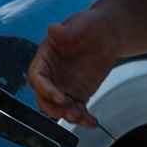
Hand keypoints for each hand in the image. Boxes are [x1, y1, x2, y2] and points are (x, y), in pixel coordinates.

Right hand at [28, 11, 122, 128]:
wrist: (109, 34)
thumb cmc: (91, 25)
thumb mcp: (82, 24)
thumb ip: (67, 31)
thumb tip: (52, 28)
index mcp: (46, 57)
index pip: (38, 76)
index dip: (45, 89)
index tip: (60, 97)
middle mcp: (51, 74)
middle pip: (44, 97)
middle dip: (55, 107)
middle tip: (70, 112)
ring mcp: (63, 86)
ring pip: (58, 107)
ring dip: (68, 115)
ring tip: (82, 118)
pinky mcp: (77, 94)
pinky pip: (76, 110)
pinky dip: (83, 118)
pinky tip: (92, 122)